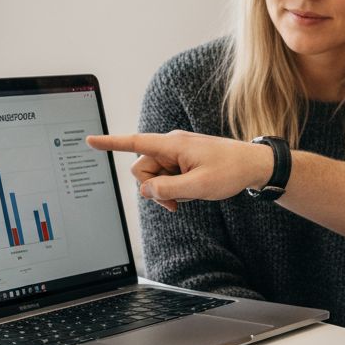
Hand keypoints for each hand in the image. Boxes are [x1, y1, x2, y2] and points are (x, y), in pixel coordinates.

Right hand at [85, 131, 271, 211]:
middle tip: (174, 204)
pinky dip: (173, 188)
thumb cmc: (230, 171)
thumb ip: (167, 189)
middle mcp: (172, 145)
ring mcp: (177, 153)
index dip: (111, 143)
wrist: (254, 165)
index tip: (90, 140)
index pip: (135, 142)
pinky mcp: (183, 160)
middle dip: (152, 189)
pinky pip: (167, 176)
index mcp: (173, 144)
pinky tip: (189, 192)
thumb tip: (146, 191)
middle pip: (142, 169)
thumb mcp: (198, 186)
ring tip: (187, 197)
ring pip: (154, 176)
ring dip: (165, 191)